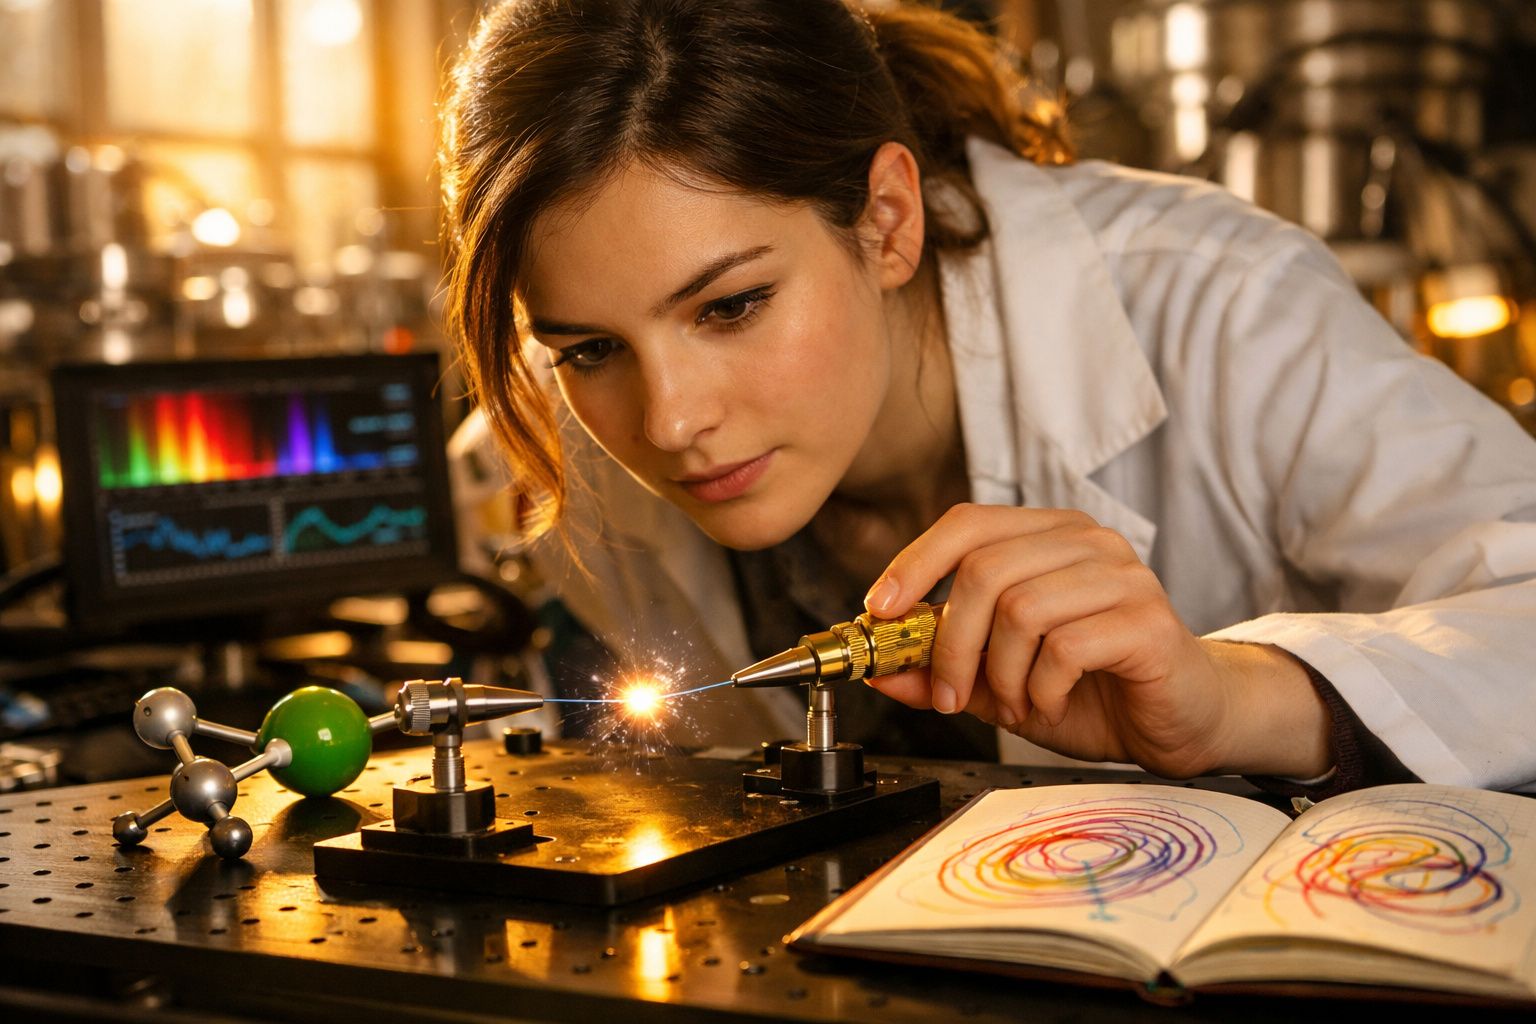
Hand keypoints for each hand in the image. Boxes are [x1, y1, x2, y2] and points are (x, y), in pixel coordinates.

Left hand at [862, 504, 1329, 778]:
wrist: (1179, 722)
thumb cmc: (1092, 692)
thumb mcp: (1000, 683)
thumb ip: (941, 671)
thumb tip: (876, 669)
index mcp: (1048, 536)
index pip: (967, 523)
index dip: (914, 563)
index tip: (879, 612)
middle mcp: (1086, 542)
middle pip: (984, 571)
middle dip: (951, 645)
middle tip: (950, 696)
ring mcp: (1122, 576)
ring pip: (1021, 609)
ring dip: (1001, 674)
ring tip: (1015, 705)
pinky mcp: (1147, 620)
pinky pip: (1065, 647)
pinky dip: (1041, 689)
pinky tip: (1048, 705)